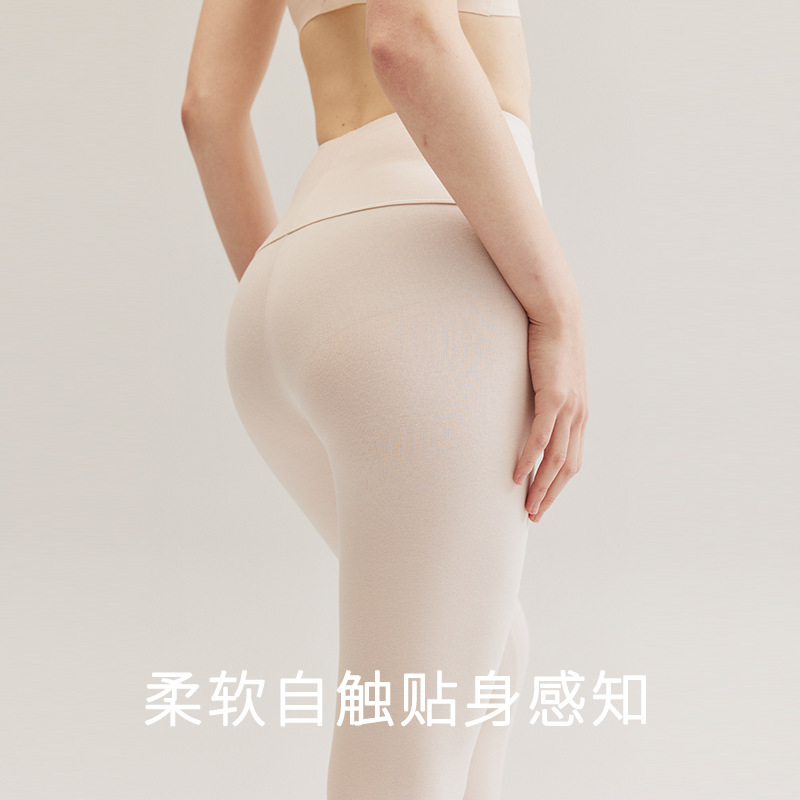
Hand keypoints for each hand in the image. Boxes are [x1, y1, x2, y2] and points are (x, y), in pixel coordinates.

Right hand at [513, 312, 587, 522]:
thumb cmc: (549, 344)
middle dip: (551, 494)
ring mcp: (569, 408)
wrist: (558, 315)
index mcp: (578, 414)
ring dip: (541, 486)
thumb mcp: (550, 378)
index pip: (571, 460)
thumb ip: (544, 399)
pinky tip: (518, 475)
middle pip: (567, 467)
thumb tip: (528, 411)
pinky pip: (542, 437)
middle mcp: (579, 415)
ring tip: (526, 505)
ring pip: (556, 459)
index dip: (558, 485)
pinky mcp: (555, 397)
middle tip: (533, 515)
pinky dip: (530, 459)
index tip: (542, 502)